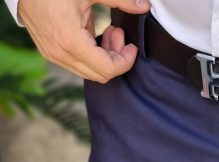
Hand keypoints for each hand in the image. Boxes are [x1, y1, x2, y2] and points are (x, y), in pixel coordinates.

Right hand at [17, 0, 151, 82]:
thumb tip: (144, 5)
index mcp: (71, 42)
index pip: (108, 70)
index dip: (125, 61)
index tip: (132, 46)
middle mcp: (61, 54)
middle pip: (100, 74)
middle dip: (116, 58)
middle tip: (119, 35)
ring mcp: (54, 55)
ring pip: (89, 71)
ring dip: (104, 56)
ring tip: (108, 32)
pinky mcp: (50, 52)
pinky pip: (78, 64)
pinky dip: (91, 54)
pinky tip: (94, 34)